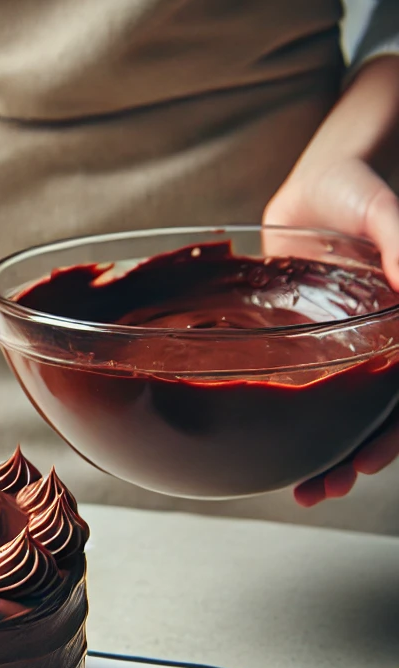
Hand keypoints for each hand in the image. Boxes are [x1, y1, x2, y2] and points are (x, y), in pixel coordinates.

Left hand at [264, 56, 398, 505]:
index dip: (390, 433)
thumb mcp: (381, 208)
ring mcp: (350, 347)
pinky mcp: (315, 342)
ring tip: (308, 491)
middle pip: (382, 414)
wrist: (322, 177)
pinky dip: (300, 418)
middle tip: (324, 490)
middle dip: (359, 458)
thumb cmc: (360, 185)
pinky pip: (312, 388)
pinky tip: (279, 446)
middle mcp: (381, 344)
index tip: (366, 463)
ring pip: (349, 412)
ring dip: (334, 453)